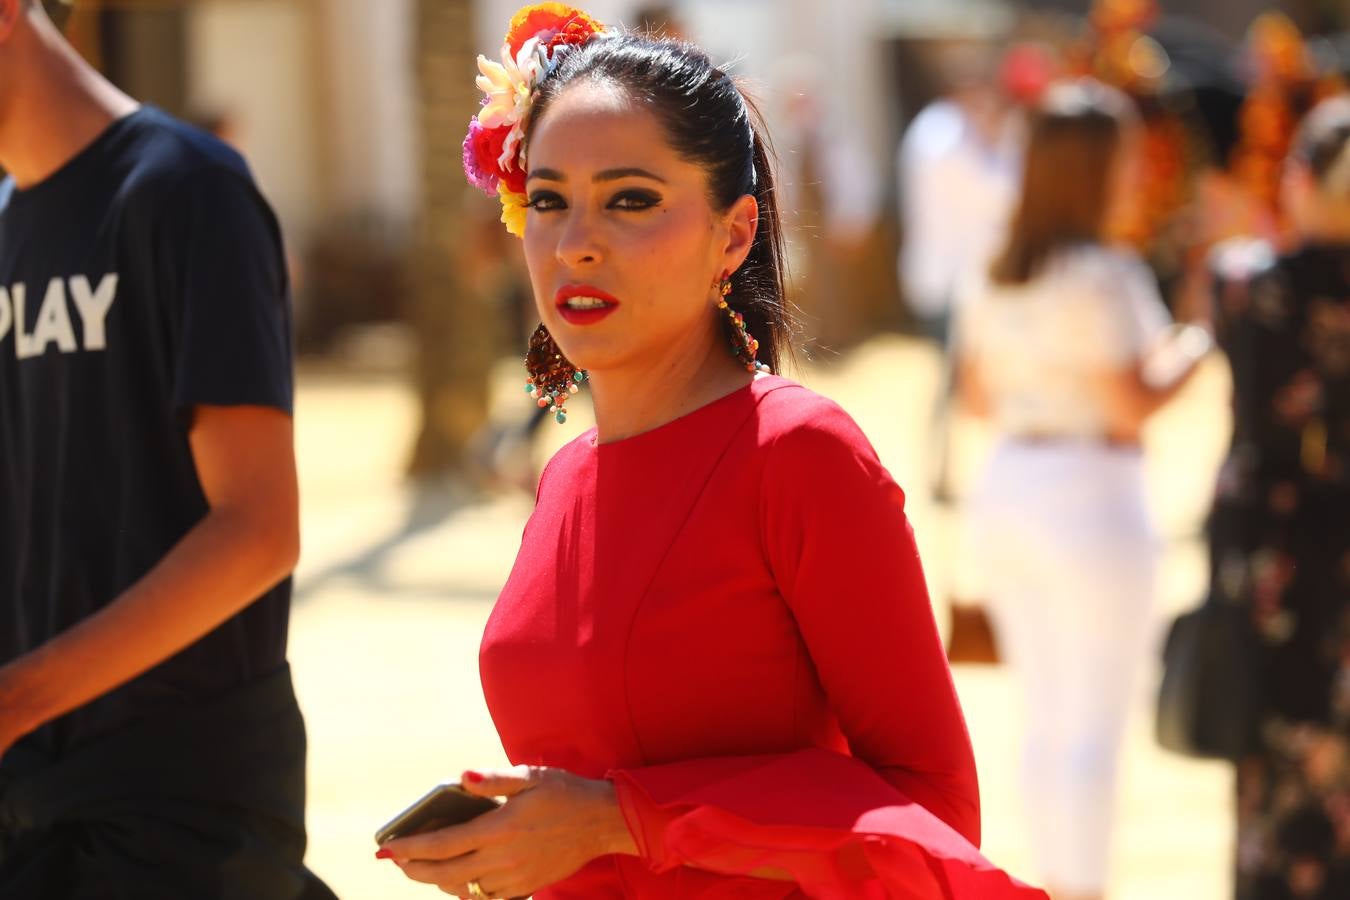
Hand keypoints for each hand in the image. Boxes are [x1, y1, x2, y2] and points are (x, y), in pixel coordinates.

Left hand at [379, 765, 636, 897]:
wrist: (601, 821)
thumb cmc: (564, 792)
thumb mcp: (529, 775)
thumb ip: (492, 778)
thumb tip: (460, 777)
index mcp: (499, 828)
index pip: (442, 844)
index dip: (409, 848)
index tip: (385, 848)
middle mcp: (502, 858)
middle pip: (445, 873)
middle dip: (414, 869)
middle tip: (395, 860)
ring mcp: (514, 878)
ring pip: (463, 889)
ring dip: (439, 879)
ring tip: (424, 866)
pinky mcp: (525, 887)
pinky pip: (486, 897)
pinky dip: (466, 889)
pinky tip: (459, 876)